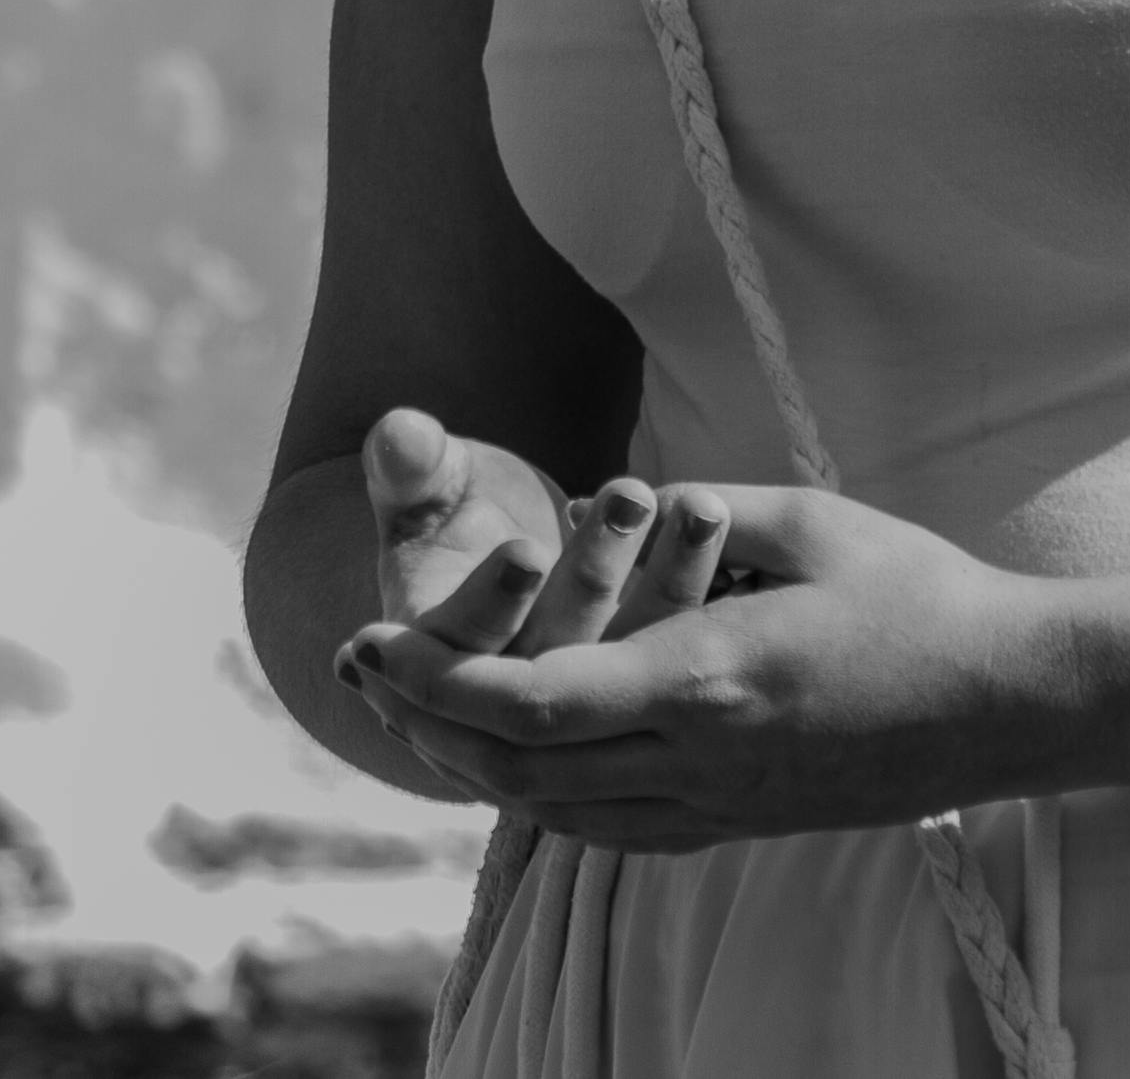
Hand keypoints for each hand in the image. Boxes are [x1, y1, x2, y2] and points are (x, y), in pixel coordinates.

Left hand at [341, 482, 1088, 854]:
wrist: (1013, 704)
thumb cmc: (923, 596)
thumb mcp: (812, 521)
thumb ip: (711, 510)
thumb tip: (631, 499)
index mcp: (707, 677)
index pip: (528, 702)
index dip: (431, 681)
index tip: (368, 643)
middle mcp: (700, 759)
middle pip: (517, 771)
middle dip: (423, 726)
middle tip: (364, 675)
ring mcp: (722, 805)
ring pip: (556, 812)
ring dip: (474, 768)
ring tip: (418, 716)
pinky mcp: (743, 824)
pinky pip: (613, 829)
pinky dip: (545, 798)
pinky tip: (524, 763)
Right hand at [352, 408, 737, 658]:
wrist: (484, 552)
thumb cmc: (446, 510)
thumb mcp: (418, 491)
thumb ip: (407, 466)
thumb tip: (400, 434)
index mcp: (435, 653)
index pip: (461, 646)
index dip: (493, 603)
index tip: (528, 547)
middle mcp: (505, 692)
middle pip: (552, 653)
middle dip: (592, 576)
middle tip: (631, 496)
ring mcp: (577, 696)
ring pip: (625, 656)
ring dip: (665, 584)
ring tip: (697, 506)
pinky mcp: (634, 678)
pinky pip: (673, 648)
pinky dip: (702, 596)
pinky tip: (730, 536)